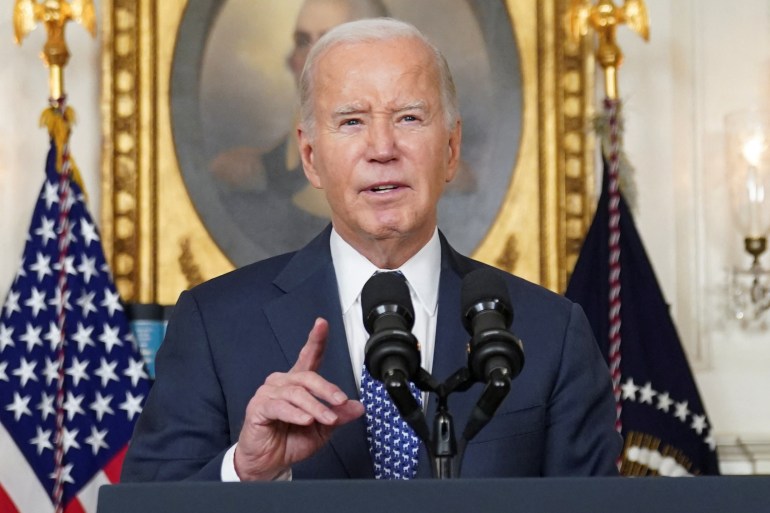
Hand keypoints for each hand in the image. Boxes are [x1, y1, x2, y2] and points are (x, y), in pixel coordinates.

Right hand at [233, 317, 363, 479]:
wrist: (269, 463)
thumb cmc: (291, 441)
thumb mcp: (322, 429)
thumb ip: (338, 415)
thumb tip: (358, 406)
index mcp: (298, 383)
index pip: (309, 356)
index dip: (315, 339)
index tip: (322, 323)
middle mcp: (282, 383)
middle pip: (308, 377)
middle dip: (327, 389)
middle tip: (340, 402)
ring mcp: (268, 393)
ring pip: (296, 393)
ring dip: (315, 406)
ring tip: (326, 419)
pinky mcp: (258, 407)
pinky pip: (279, 406)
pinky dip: (295, 413)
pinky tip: (305, 420)